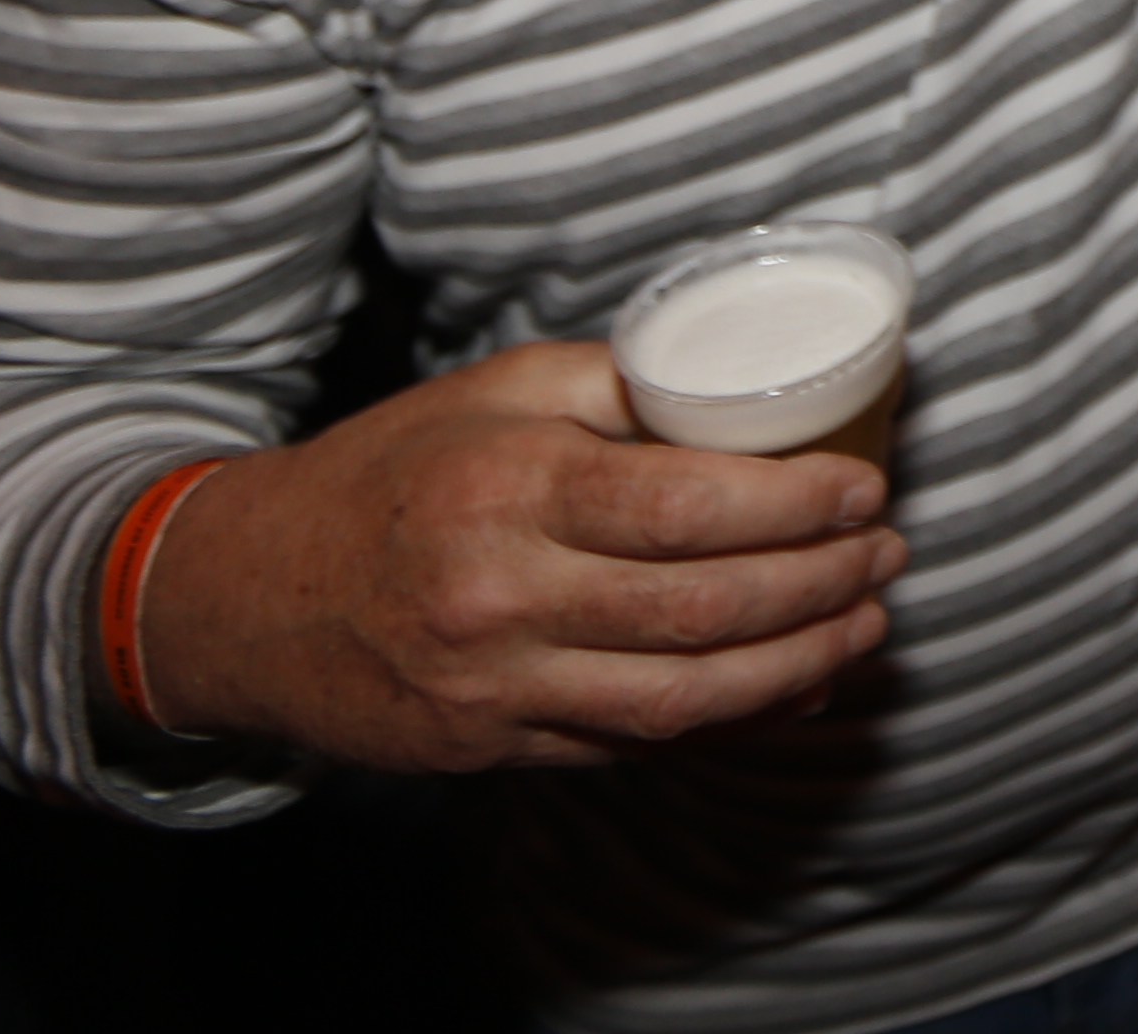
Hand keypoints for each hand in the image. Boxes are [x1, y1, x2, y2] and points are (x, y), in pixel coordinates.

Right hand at [129, 344, 899, 771]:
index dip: (797, 505)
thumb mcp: (490, 393)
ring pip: (683, 698)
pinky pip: (635, 745)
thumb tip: (742, 390)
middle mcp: (502, 596)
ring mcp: (496, 688)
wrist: (247, 596)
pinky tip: (791, 685)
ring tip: (866, 625)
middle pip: (703, 607)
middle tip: (890, 554)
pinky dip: (727, 720)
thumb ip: (615, 387)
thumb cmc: (388, 473)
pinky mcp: (493, 751)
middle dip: (823, 585)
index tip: (868, 487)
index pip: (686, 505)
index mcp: (509, 487)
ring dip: (798, 667)